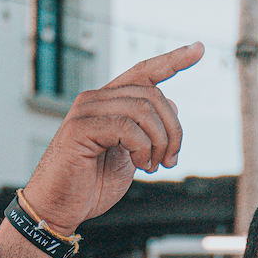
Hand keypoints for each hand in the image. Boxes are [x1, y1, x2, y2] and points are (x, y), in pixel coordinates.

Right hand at [19, 43, 201, 236]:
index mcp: (108, 103)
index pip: (143, 72)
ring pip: (144, 110)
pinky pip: (127, 127)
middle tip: (169, 161)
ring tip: (152, 167)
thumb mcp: (131, 155)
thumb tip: (172, 105)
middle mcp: (95, 99)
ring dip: (159, 142)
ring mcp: (85, 111)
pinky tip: (139, 165)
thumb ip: (148, 130)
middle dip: (173, 130)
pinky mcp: (79, 128)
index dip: (172, 60)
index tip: (199, 49)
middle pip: (154, 95)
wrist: (57, 209)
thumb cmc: (90, 185)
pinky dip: (142, 148)